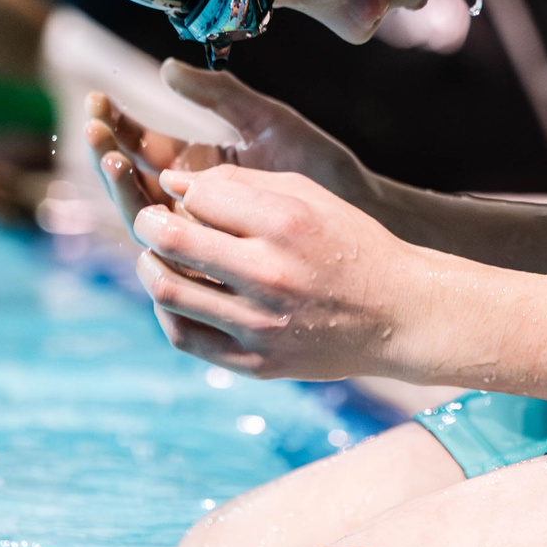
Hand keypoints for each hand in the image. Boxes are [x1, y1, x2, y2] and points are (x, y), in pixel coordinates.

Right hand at [84, 61, 376, 229]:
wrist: (357, 211)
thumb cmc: (318, 163)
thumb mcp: (267, 120)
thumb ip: (218, 94)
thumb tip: (165, 68)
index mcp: (201, 163)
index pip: (143, 142)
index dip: (117, 123)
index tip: (97, 102)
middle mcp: (192, 199)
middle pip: (132, 178)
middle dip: (108, 152)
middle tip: (93, 129)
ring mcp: (201, 231)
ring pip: (143, 212)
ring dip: (121, 185)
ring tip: (112, 159)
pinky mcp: (213, 259)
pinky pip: (170, 248)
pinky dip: (150, 228)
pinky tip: (139, 205)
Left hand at [131, 164, 430, 380]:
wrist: (398, 315)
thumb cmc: (350, 246)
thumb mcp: (310, 197)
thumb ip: (242, 184)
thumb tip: (174, 183)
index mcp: (287, 224)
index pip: (199, 197)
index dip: (183, 190)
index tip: (182, 193)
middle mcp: (271, 274)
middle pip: (172, 240)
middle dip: (148, 222)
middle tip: (150, 220)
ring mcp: (261, 325)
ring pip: (167, 291)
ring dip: (149, 266)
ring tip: (156, 256)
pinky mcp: (256, 363)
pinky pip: (184, 337)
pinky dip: (167, 312)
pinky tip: (178, 294)